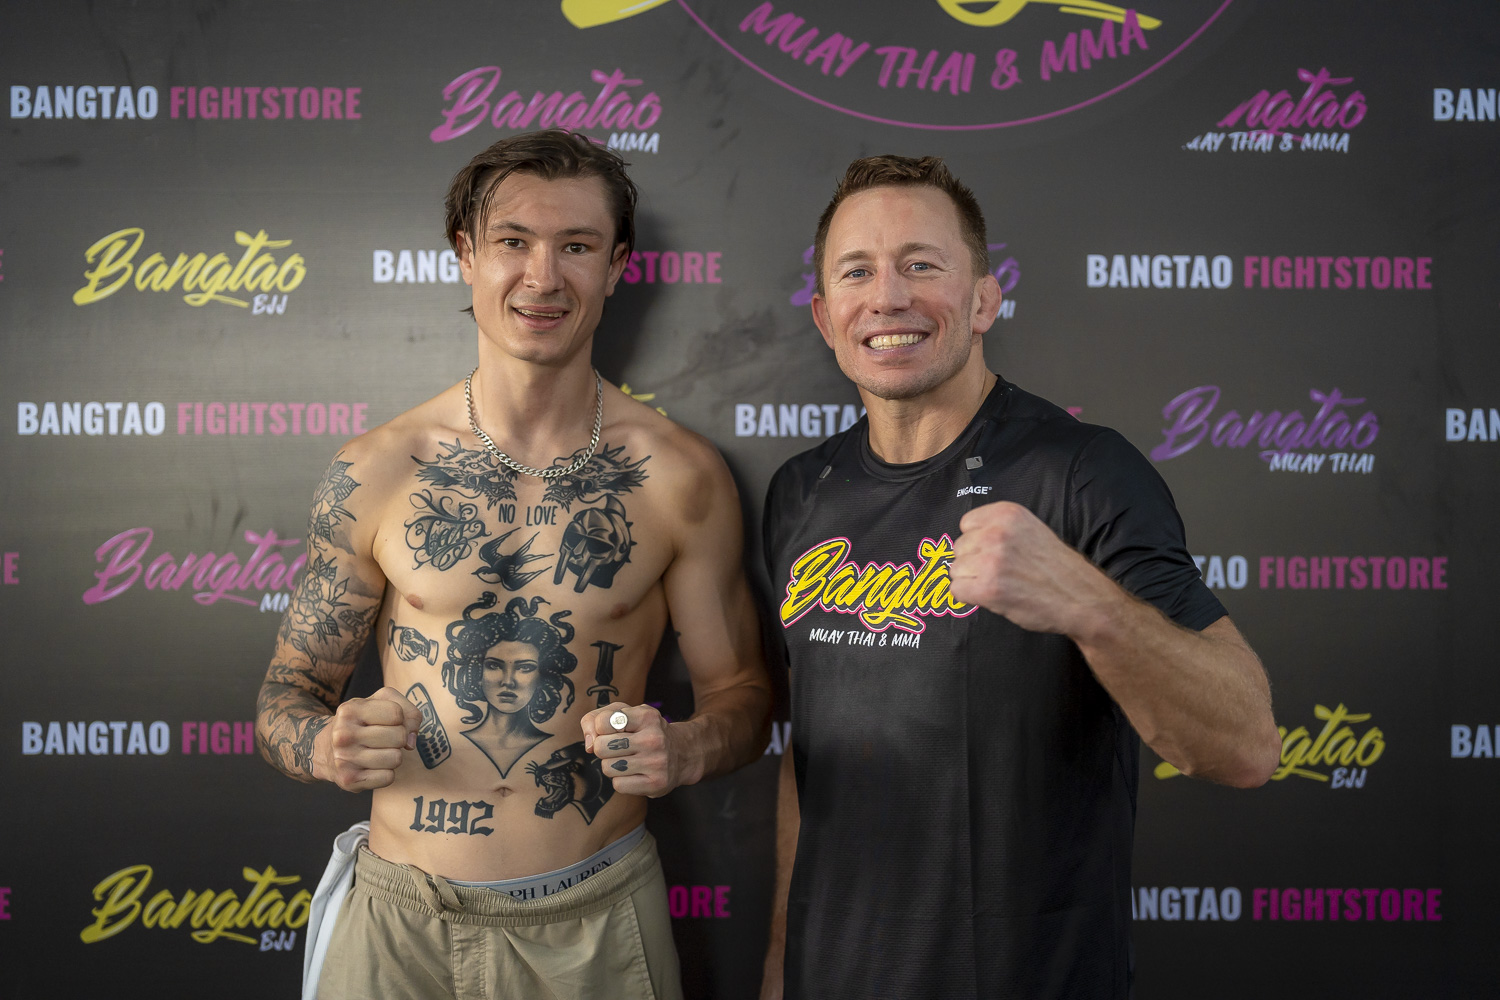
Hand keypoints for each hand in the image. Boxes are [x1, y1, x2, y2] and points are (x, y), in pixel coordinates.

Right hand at [316, 686, 420, 790]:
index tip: (387, 722)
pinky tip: (372, 767)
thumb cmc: (359, 723)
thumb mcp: (379, 703)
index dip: (399, 718)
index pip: (397, 714)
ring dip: (393, 756)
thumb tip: (411, 741)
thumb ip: (407, 711)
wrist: (324, 749)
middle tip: (383, 739)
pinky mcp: (349, 780)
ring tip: (377, 752)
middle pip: (399, 736)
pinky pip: (388, 778)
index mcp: (350, 710)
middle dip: (398, 738)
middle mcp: (343, 734)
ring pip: (396, 758)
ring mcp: (344, 759)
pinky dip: (386, 773)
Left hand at [581, 702, 680, 796]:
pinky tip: (634, 773)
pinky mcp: (656, 784)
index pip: (602, 722)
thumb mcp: (626, 713)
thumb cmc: (645, 731)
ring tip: (627, 760)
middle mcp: (654, 738)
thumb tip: (588, 744)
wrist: (682, 753)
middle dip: (603, 749)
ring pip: (607, 768)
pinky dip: (621, 781)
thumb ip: (596, 718)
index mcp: (646, 716)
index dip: (600, 728)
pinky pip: (618, 785)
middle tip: (617, 748)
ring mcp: (657, 762)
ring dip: (612, 766)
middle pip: (600, 747)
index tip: (614, 730)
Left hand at [949, 500, 1116, 636]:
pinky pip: (957, 590)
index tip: (997, 552)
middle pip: (958, 548)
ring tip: (1001, 584)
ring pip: (956, 570)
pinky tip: (993, 597)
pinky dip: (971, 597)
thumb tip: (966, 540)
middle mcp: (997, 532)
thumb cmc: (1056, 568)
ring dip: (973, 581)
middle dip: (974, 562)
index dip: (978, 542)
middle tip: (1003, 572)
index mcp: (1007, 513)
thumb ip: (999, 529)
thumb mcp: (1030, 530)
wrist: (1082, 599)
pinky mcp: (988, 588)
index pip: (966, 524)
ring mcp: (991, 560)